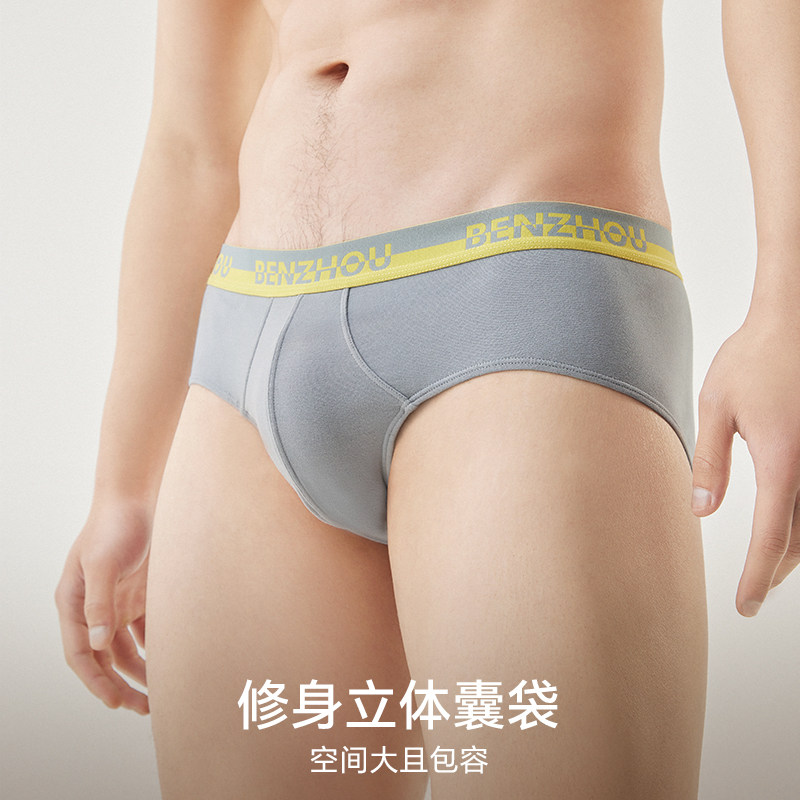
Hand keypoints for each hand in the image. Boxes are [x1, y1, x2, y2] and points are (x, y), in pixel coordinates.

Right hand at [55, 499, 151, 713]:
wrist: (139, 497)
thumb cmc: (115, 526)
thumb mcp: (103, 563)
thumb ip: (100, 602)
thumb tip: (97, 643)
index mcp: (73, 603)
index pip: (80, 653)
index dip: (95, 680)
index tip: (113, 703)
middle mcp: (92, 608)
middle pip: (104, 658)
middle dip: (120, 684)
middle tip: (143, 708)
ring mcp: (116, 602)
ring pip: (125, 649)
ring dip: (139, 671)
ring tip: (159, 693)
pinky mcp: (139, 594)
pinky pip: (145, 630)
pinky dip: (155, 647)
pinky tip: (169, 661)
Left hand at [691, 304, 799, 616]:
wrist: (796, 316)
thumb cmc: (753, 357)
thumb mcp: (717, 406)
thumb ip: (710, 461)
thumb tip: (703, 511)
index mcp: (783, 460)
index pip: (771, 537)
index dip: (757, 576)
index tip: (746, 605)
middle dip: (777, 568)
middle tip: (755, 589)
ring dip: (796, 548)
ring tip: (772, 564)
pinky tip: (792, 522)